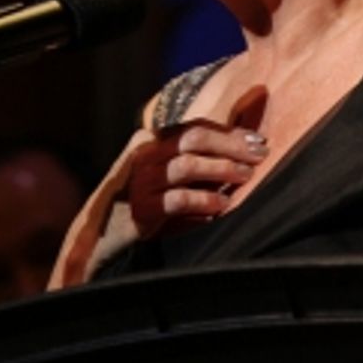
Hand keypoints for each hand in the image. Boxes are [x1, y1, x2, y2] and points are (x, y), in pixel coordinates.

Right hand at [125, 119, 269, 236]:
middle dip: (229, 145)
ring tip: (246, 177)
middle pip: (191, 139)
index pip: (194, 127)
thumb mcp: (169, 175)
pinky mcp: (142, 209)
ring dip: (219, 168)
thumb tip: (243, 147)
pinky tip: (222, 205)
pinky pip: (176, 200)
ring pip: (185, 165)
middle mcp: (145, 155)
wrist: (103, 235)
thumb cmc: (148, 202)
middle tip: (259, 156)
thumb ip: (198, 159)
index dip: (228, 132)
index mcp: (153, 142)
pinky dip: (203, 200)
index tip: (258, 141)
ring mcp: (141, 181)